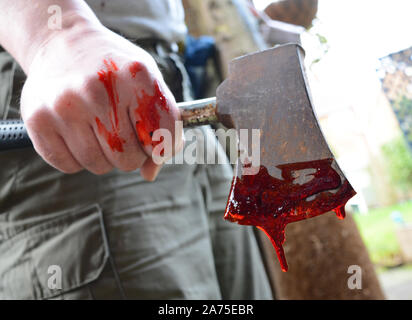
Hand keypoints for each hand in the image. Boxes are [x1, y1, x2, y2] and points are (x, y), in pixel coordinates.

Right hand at [20, 23, 182, 179]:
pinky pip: (69, 166)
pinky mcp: (38, 119)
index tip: (153, 143)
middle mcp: (99, 90)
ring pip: (98, 165)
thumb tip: (150, 173)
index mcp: (136, 76)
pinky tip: (77, 133)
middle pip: (128, 158)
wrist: (63, 41)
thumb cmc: (115, 68)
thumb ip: (162, 126)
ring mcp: (65, 105)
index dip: (161, 149)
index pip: (162, 138)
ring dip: (104, 158)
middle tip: (123, 134)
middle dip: (131, 155)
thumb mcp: (148, 81)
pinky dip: (78, 158)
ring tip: (99, 130)